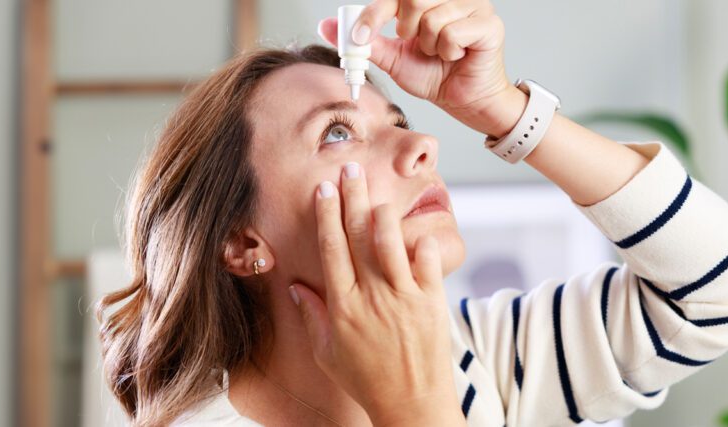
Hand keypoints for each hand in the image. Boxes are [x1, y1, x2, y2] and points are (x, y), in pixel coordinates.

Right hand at [289, 162, 462, 425]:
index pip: (331, 249)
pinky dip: (423, 245)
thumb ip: (313, 316)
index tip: (324, 189)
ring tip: (378, 193)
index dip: (327, 216)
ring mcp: (403, 298)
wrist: (411, 404)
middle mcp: (371, 297)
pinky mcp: (431, 303)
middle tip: (350, 169)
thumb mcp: (328, 352)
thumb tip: (296, 286)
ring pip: (391, 243)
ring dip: (383, 214)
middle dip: (352, 199)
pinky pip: (428, 264)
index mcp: (343, 307)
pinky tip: (418, 230)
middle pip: (358, 237)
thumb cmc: (367, 380)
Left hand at [317, 0, 523, 137]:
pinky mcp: (490, 24)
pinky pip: (453, 33)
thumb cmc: (435, 76)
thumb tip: (328, 26)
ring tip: (441, 54)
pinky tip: (457, 56)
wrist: (464, 101)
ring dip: (430, 47)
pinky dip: (448, 52)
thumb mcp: (392, 58)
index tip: (359, 37)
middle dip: (407, 30)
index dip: (373, 14)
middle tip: (418, 46)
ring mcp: (475, 6)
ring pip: (433, 19)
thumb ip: (365, 41)